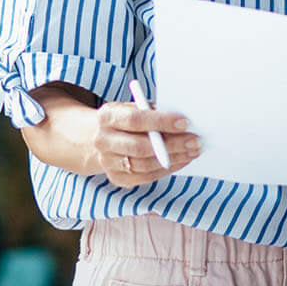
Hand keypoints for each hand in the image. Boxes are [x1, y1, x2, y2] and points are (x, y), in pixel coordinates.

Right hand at [22, 86, 199, 186]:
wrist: (91, 139)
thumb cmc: (122, 119)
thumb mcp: (130, 107)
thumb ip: (151, 111)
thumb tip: (182, 121)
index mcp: (107, 116)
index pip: (135, 119)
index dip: (160, 122)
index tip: (184, 122)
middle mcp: (103, 140)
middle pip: (140, 147)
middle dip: (172, 145)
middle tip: (195, 141)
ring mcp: (108, 162)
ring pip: (144, 165)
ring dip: (173, 160)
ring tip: (192, 152)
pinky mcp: (116, 178)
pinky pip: (145, 178)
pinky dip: (166, 170)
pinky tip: (181, 161)